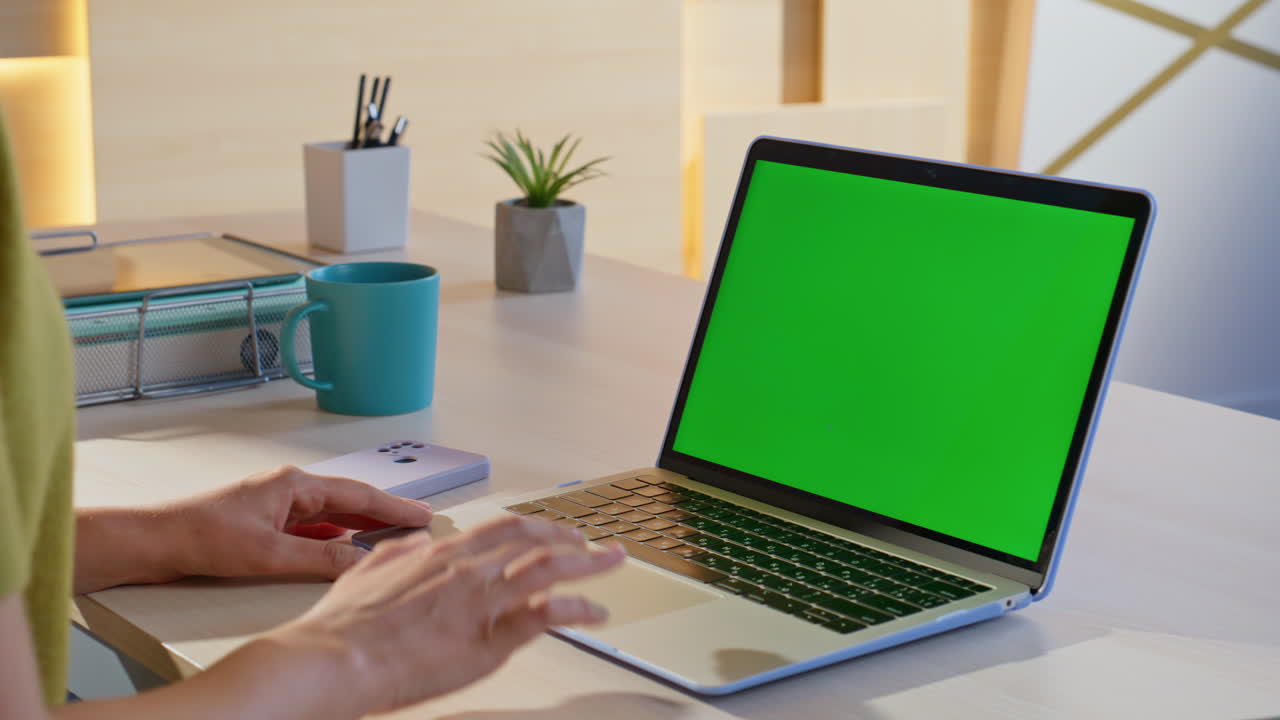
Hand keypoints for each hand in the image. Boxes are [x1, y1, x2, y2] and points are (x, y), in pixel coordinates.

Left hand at [163, 465, 433, 580]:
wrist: (156, 541)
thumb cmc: (202, 536)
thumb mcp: (270, 553)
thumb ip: (320, 559)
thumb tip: (362, 561)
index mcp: (294, 484)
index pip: (358, 494)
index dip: (394, 507)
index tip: (422, 515)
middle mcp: (289, 489)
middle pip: (349, 500)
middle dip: (384, 513)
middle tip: (417, 524)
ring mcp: (277, 505)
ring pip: (331, 515)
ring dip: (360, 525)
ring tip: (390, 537)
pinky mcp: (265, 523)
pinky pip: (312, 527)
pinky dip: (334, 537)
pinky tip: (343, 548)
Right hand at [270, 514, 625, 714]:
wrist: (334, 658)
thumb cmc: (344, 625)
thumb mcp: (367, 569)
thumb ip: (396, 552)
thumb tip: (411, 540)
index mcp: (441, 553)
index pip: (503, 528)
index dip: (537, 527)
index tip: (555, 532)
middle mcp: (467, 569)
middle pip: (534, 540)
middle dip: (572, 540)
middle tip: (595, 545)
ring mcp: (480, 601)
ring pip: (549, 569)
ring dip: (588, 565)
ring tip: (611, 564)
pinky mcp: (488, 638)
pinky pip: (546, 616)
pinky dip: (577, 611)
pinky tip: (594, 614)